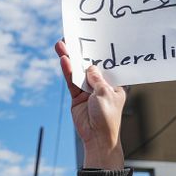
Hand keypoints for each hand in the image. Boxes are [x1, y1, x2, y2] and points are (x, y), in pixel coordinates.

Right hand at [54, 39, 125, 169]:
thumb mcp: (105, 93)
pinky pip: (71, 81)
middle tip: (72, 37)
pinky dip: (68, 71)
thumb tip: (90, 67)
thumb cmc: (108, 117)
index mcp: (114, 84)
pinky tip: (64, 60)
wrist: (97, 138)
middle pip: (89, 65)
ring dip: (70, 59)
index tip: (92, 38)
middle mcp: (101, 85)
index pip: (106, 64)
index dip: (99, 52)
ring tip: (62, 45)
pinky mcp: (77, 97)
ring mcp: (88, 90)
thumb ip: (96, 78)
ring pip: (78, 71)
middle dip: (81, 53)